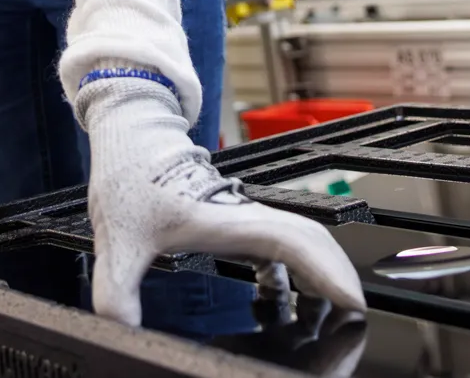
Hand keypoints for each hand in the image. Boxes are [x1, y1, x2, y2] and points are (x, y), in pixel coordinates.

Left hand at [80, 76, 363, 326]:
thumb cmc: (131, 177)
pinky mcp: (239, 222)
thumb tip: (121, 331)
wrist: (131, 138)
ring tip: (318, 329)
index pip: (297, 243)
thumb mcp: (117, 241)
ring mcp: (247, 218)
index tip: (353, 304)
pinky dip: (291, 280)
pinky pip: (281, 252)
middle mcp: (249, 216)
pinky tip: (275, 307)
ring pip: (302, 248)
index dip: (329, 273)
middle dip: (338, 285)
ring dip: (316, 286)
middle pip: (315, 246)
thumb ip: (116, 294)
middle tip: (351, 325)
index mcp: (230, 219)